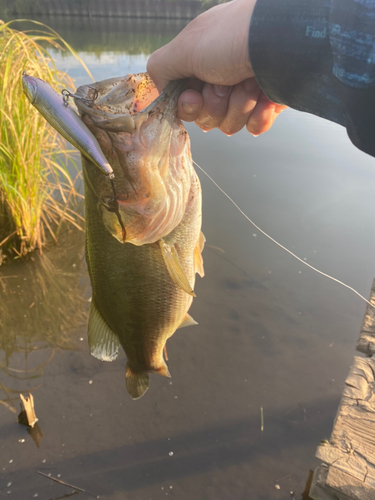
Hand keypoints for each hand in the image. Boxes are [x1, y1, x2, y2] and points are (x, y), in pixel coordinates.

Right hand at [147, 0, 286, 135]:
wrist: (284, 40)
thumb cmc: (232, 39)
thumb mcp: (184, 48)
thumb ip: (161, 68)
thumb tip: (158, 88)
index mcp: (200, 64)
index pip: (185, 104)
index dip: (189, 106)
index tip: (195, 94)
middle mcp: (221, 78)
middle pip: (207, 118)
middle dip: (216, 104)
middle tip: (226, 82)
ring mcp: (246, 92)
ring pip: (230, 124)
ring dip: (239, 105)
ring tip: (250, 81)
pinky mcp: (268, 103)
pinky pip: (254, 127)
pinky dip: (260, 114)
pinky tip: (266, 97)